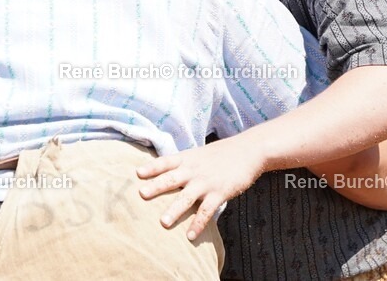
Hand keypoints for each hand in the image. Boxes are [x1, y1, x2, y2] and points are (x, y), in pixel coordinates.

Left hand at [137, 136, 263, 240]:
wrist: (249, 150)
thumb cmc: (222, 154)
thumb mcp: (200, 154)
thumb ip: (183, 163)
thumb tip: (163, 172)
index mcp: (188, 159)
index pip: (166, 162)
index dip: (152, 167)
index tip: (137, 173)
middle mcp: (194, 170)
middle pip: (172, 178)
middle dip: (156, 186)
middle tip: (141, 194)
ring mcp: (207, 182)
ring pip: (187, 197)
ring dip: (175, 210)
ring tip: (163, 222)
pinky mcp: (220, 192)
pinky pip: (206, 211)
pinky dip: (198, 223)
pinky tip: (190, 235)